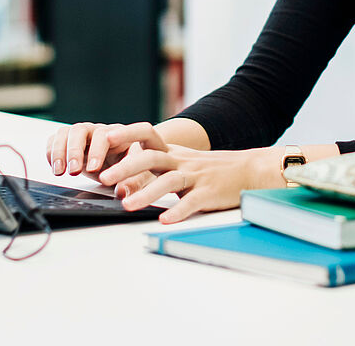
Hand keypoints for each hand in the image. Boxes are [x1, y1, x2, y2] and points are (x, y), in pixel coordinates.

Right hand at [45, 121, 165, 177]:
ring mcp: (82, 135)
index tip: (93, 169)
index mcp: (117, 134)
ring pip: (65, 134)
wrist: (124, 167)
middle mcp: (97, 131)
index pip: (104, 135)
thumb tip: (122, 192)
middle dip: (74, 151)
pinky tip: (55, 167)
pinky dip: (51, 152)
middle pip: (80, 130)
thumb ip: (132, 183)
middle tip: (73, 171)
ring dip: (59, 152)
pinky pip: (55, 140)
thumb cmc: (134, 167)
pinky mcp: (69, 142)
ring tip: (60, 172)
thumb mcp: (139, 174)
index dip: (97, 150)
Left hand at [99, 142, 278, 224]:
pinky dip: (177, 211)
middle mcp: (182, 161)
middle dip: (126, 167)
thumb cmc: (210, 169)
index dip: (127, 134)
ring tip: (128, 205)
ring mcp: (196, 177)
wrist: (249, 170)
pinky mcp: (209, 194)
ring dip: (146, 193)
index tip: (106, 137)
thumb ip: (156, 167)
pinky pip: (191, 202)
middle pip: (151, 158)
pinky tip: (164, 220)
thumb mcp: (182, 160)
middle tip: (105, 178)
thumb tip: (122, 178)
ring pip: (168, 181)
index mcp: (173, 152)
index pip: (147, 134)